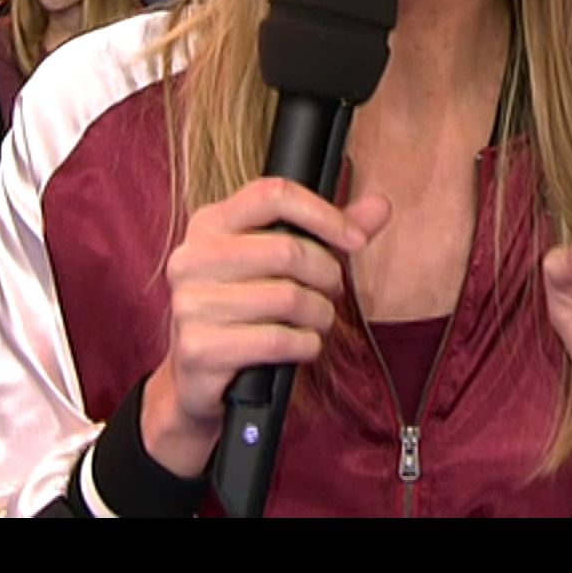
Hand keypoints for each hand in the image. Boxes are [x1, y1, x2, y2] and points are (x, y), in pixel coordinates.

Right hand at [141, 177, 393, 478]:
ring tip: (318, 321)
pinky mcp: (198, 349)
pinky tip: (303, 346)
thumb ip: (330, 233)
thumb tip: (381, 206)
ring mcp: (190, 304)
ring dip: (319, 315)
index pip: (272, 195)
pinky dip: (306, 345)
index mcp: (209, 224)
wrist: (200, 377)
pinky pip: (277, 340)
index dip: (324, 214)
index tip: (356, 240)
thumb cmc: (247, 310)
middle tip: (332, 292)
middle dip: (327, 274)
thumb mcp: (283, 264)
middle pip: (287, 250)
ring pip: (287, 298)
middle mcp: (191, 258)